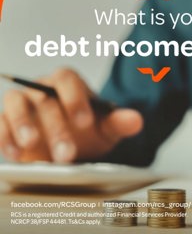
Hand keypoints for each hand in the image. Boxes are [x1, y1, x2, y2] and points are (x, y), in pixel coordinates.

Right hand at [0, 68, 142, 162]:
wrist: (69, 145)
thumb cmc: (87, 132)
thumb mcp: (105, 129)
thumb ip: (118, 123)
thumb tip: (137, 121)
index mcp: (68, 83)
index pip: (67, 78)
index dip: (75, 98)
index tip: (85, 122)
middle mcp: (42, 87)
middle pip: (45, 98)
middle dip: (56, 127)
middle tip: (67, 154)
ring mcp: (22, 102)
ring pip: (16, 103)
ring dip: (23, 124)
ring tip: (32, 146)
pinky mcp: (5, 119)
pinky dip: (5, 136)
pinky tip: (16, 154)